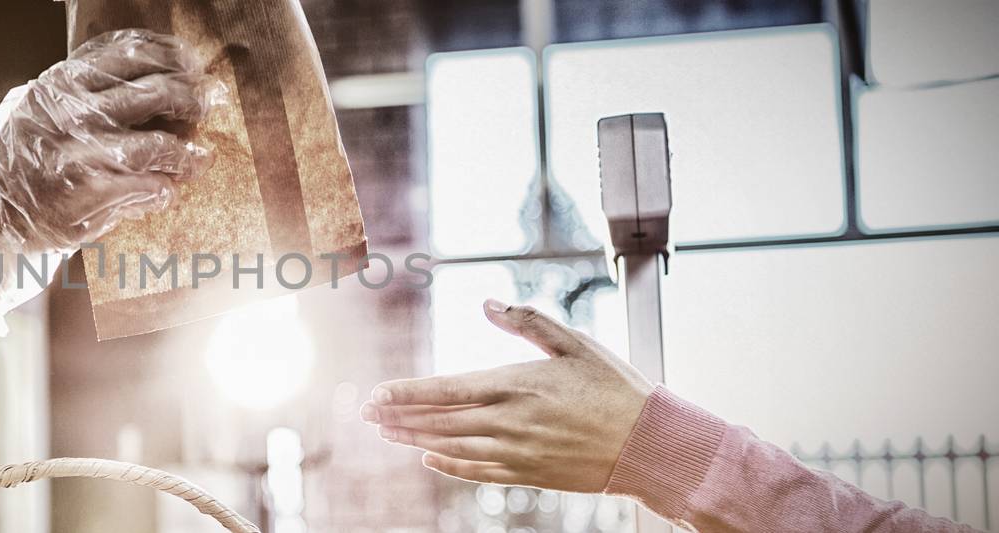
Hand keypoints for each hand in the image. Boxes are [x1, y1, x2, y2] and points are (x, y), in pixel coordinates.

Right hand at [0, 29, 214, 327]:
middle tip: (212, 104)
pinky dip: (161, 190)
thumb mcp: (26, 115)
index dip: (169, 54)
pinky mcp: (82, 196)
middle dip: (191, 97)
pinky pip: (143, 187)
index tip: (194, 63)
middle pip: (150, 91)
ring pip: (153, 143)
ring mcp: (73, 153)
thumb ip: (70, 94)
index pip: (126, 53)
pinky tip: (167, 193)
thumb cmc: (6, 173)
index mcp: (55, 85)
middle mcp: (64, 112)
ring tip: (198, 160)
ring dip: (185, 153)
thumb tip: (136, 78)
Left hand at [362, 299, 654, 491]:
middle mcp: (509, 420)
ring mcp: (516, 451)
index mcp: (515, 383)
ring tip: (386, 434)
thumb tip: (489, 301)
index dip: (406, 393)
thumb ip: (527, 321)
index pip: (445, 389)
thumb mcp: (574, 342)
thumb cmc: (615, 387)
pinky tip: (429, 459)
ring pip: (451, 447)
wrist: (650, 443)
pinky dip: (449, 467)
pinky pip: (477, 473)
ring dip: (414, 440)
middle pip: (439, 420)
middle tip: (366, 415)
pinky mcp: (528, 474)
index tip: (375, 394)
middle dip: (398, 417)